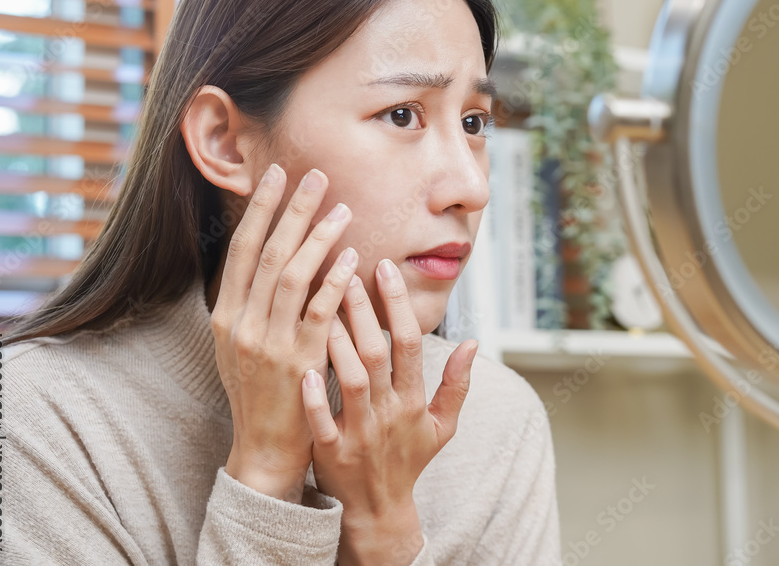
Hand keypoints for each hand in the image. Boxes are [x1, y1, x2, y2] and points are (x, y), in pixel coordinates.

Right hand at [211, 163, 357, 502]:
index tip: (276, 176)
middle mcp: (241, 323)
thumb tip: (273, 257)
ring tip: (342, 209)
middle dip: (291, 210)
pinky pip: (318, 311)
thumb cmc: (261, 393)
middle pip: (268, 253)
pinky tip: (350, 257)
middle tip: (315, 176)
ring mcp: (267, 342)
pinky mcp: (298, 361)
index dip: (260, 210)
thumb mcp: (242, 345)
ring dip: (318, 238)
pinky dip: (334, 280)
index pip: (242, 249)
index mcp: (226, 315)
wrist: (264, 448)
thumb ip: (253, 304)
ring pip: (292, 276)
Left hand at [300, 257, 477, 565]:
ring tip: (320, 302)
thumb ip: (457, 384)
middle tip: (345, 269)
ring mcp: (360, 432)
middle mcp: (389, 412)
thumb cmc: (409, 459)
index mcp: (414, 401)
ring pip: (349, 380)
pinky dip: (314, 398)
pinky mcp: (332, 452)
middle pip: (376, 354)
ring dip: (336, 341)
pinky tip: (305, 368)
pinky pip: (322, 421)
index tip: (384, 269)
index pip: (408, 344)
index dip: (397, 306)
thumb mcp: (444, 425)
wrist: (379, 509)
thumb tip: (474, 342)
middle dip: (361, 311)